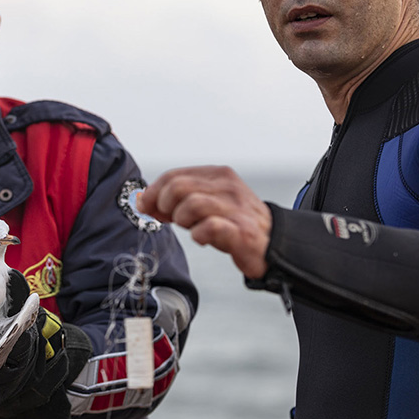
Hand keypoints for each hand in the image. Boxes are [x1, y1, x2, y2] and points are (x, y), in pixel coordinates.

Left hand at [139, 166, 271, 278]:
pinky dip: (199, 235)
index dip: (154, 192)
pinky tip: (203, 238)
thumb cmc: (235, 222)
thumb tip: (145, 200)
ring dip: (182, 220)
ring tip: (191, 228)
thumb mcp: (208, 202)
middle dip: (165, 206)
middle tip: (169, 219)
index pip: (174, 175)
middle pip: (178, 187)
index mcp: (218, 175)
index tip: (147, 206)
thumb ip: (179, 198)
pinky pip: (209, 227)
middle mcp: (227, 187)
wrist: (274, 243)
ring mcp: (235, 208)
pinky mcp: (241, 231)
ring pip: (191, 205)